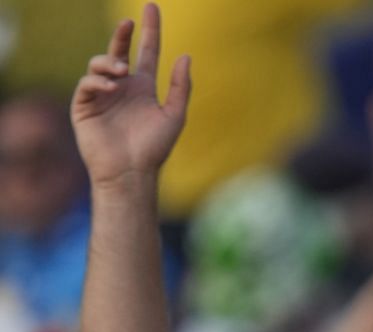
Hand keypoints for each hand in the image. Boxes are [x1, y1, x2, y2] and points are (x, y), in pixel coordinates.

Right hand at [70, 4, 190, 189]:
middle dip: (123, 35)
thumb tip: (186, 55)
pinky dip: (98, 81)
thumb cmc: (154, 147)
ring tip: (122, 72)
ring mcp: (102, 94)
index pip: (147, 52)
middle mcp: (122, 86)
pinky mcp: (84, 105)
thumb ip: (181, 87)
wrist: (132, 172)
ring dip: (110, 62)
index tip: (151, 8)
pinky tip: (111, 87)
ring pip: (100, 64)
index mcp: (143, 87)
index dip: (150, 31)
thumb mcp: (174, 115)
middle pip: (119, 51)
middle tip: (130, 22)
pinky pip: (87, 84)